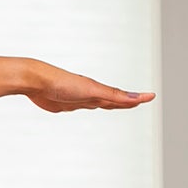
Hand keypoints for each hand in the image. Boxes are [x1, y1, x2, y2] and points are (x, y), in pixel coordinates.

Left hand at [22, 63, 153, 112]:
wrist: (36, 81)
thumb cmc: (62, 83)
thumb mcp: (93, 90)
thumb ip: (115, 95)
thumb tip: (137, 98)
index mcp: (98, 91)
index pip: (122, 97)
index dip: (136, 99)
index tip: (150, 97)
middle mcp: (89, 94)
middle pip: (111, 100)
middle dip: (125, 102)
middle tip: (138, 102)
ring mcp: (76, 98)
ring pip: (95, 103)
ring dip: (107, 104)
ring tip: (116, 105)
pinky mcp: (62, 104)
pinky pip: (78, 106)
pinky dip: (86, 106)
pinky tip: (84, 105)